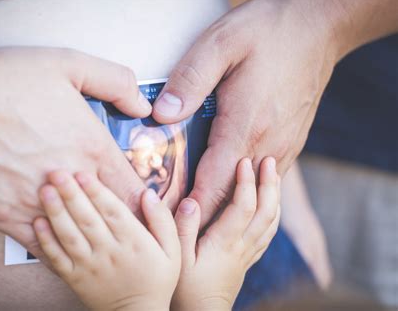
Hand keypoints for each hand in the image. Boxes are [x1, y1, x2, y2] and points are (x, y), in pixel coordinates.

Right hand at [0, 42, 151, 258]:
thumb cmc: (7, 78)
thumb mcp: (71, 64)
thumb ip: (116, 82)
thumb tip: (141, 108)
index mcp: (91, 148)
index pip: (134, 192)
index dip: (144, 204)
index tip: (145, 209)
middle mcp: (71, 180)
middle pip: (110, 217)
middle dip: (121, 224)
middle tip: (126, 230)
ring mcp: (38, 202)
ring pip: (77, 233)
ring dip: (89, 236)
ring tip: (98, 241)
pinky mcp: (5, 215)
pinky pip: (41, 243)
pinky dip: (54, 243)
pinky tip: (60, 240)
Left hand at [33, 171, 179, 310]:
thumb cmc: (157, 280)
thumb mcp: (172, 250)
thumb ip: (161, 220)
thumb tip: (147, 192)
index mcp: (134, 242)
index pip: (113, 211)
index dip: (97, 191)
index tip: (83, 173)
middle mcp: (110, 253)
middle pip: (87, 219)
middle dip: (71, 194)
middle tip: (57, 173)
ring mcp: (90, 267)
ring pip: (70, 236)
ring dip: (56, 212)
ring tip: (45, 191)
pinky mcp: (75, 279)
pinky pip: (57, 258)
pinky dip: (46, 240)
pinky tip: (38, 222)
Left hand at [151, 0, 339, 225]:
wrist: (318, 27)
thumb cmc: (268, 32)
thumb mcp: (221, 44)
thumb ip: (189, 81)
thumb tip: (163, 114)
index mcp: (246, 127)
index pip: (213, 186)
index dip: (190, 212)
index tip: (170, 228)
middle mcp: (268, 145)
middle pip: (231, 196)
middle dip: (203, 215)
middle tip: (174, 225)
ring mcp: (283, 146)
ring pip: (248, 190)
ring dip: (222, 203)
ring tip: (193, 212)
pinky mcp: (290, 142)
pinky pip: (262, 177)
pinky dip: (240, 186)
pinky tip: (222, 183)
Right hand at [172, 157, 279, 310]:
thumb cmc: (185, 290)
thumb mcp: (177, 259)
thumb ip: (182, 229)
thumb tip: (192, 201)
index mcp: (225, 243)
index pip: (244, 207)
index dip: (247, 182)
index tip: (245, 161)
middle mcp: (242, 246)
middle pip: (266, 212)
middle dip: (269, 184)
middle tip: (268, 161)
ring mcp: (248, 254)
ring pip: (271, 222)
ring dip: (275, 197)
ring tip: (274, 175)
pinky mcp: (248, 260)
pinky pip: (268, 234)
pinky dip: (273, 215)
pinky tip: (272, 207)